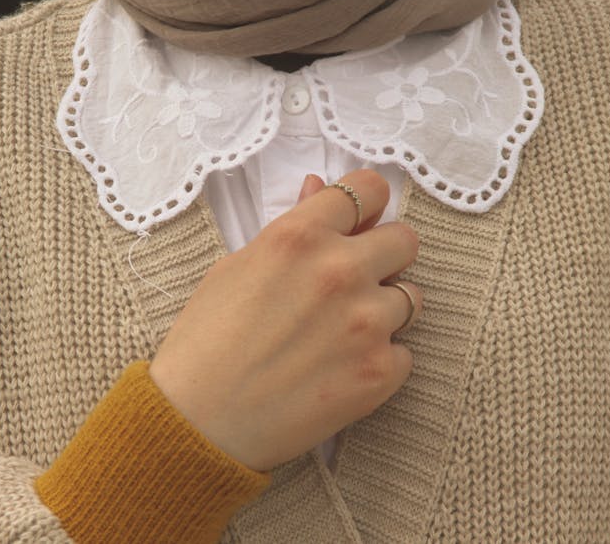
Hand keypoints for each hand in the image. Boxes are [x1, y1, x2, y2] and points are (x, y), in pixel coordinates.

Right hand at [149, 169, 421, 471]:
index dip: (367, 203)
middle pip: (406, 239)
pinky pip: (404, 352)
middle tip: (355, 280)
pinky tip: (339, 370)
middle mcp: (340, 271)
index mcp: (301, 236)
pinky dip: (379, 360)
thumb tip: (319, 187)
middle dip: (385, 256)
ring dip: (384, 310)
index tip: (362, 218)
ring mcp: (366, 322)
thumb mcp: (238, 267)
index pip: (368, 189)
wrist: (197, 422)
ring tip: (340, 334)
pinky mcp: (380, 371)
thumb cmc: (206, 342)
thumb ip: (291, 226)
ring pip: (412, 297)